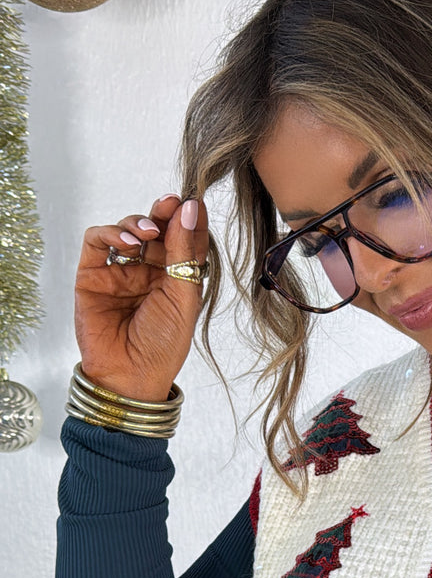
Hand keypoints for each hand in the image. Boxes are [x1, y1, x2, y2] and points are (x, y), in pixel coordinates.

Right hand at [74, 192, 208, 402]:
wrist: (130, 376)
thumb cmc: (162, 345)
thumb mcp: (183, 296)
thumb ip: (184, 252)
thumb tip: (189, 208)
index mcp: (175, 277)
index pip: (182, 239)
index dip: (186, 219)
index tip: (193, 202)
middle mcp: (147, 271)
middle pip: (155, 229)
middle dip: (162, 213)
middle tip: (169, 202)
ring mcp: (119, 272)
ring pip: (126, 229)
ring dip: (137, 222)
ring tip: (148, 231)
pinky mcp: (92, 274)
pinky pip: (97, 242)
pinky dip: (109, 232)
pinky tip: (126, 240)